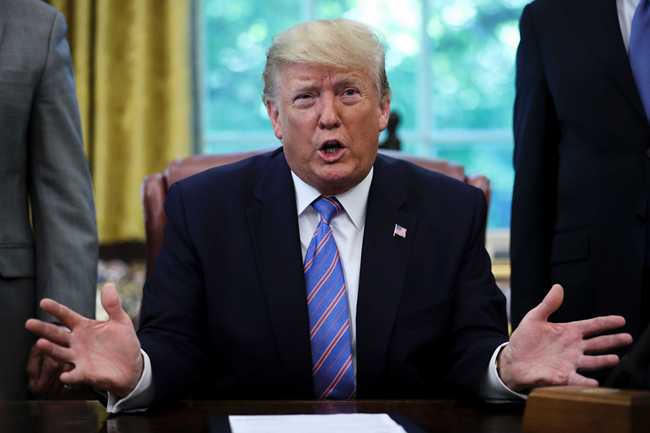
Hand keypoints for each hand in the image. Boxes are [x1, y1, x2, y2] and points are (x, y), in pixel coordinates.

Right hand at [25, 283, 142, 396]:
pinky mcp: (84, 373)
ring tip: (40, 343)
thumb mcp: (120, 321)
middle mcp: (77, 342)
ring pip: (60, 353)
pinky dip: (69, 376)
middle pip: (56, 334)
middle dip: (43, 329)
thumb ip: (112, 305)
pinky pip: (74, 376)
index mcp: (84, 327)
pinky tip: (64, 376)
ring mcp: (78, 358)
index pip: (67, 316)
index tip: (43, 302)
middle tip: (29, 323)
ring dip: (50, 349)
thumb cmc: (123, 342)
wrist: (132, 366)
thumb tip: (108, 285)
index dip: (56, 309)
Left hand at [498, 284, 632, 391]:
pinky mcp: (563, 376)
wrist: (512, 361)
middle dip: (613, 340)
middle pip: (598, 343)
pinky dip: (586, 382)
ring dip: (604, 360)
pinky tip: (595, 382)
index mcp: (568, 332)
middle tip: (628, 338)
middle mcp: (573, 347)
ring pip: (592, 361)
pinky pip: (578, 380)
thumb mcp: (534, 318)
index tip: (621, 320)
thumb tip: (558, 287)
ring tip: (616, 358)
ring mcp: (570, 362)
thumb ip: (548, 304)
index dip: (606, 322)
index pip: (592, 325)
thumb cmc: (524, 340)